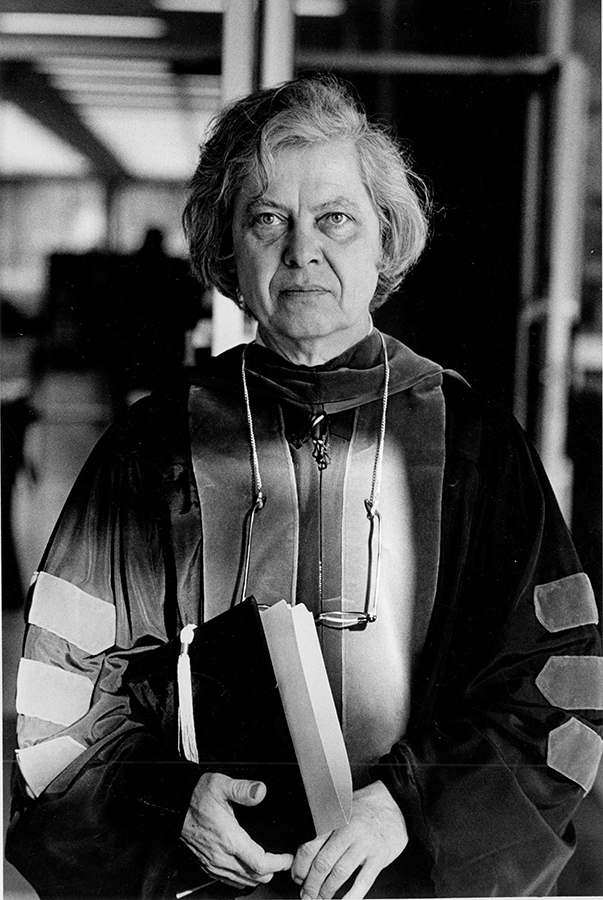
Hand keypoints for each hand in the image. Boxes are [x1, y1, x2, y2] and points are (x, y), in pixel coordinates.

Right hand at [181, 772, 293, 889]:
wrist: (173, 807)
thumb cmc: (195, 797)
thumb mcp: (220, 784)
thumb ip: (243, 789)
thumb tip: (260, 791)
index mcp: (229, 839)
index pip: (260, 863)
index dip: (278, 864)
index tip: (287, 859)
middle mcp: (221, 856)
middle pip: (254, 877)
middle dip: (271, 871)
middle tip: (282, 861)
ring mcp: (213, 863)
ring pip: (242, 881)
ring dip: (257, 876)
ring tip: (269, 865)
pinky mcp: (206, 865)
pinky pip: (228, 880)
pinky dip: (242, 879)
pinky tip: (247, 870)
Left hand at [291, 780, 407, 899]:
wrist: (394, 805)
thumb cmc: (363, 808)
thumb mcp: (339, 809)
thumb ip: (322, 829)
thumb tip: (301, 857)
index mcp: (334, 819)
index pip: (310, 847)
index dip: (300, 868)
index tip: (297, 878)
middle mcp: (348, 831)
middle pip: (322, 863)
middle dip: (311, 884)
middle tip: (306, 894)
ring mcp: (364, 844)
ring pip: (339, 874)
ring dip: (326, 892)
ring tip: (320, 899)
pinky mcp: (379, 857)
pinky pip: (363, 881)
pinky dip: (351, 896)